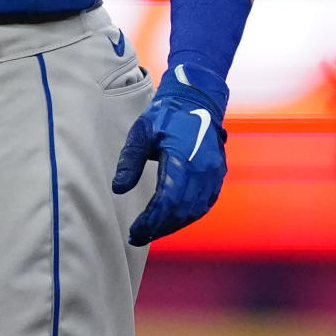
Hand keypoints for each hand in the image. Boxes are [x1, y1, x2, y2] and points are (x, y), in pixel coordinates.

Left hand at [112, 63, 228, 246]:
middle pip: (181, 211)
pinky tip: (171, 220)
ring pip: (194, 211)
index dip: (151, 220)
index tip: (134, 231)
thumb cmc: (165, 115)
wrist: (196, 98)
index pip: (167, 200)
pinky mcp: (217, 176)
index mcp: (183, 158)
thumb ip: (130, 160)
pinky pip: (203, 204)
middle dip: (159, 227)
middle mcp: (203, 170)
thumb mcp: (142, 131)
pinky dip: (186, 215)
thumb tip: (118, 188)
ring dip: (172, 224)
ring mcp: (213, 174)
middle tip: (137, 236)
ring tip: (150, 231)